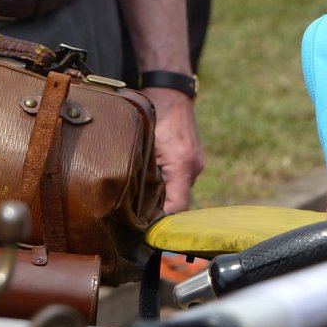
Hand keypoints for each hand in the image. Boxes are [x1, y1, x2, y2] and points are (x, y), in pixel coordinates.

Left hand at [142, 87, 203, 212]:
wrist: (171, 93)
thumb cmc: (156, 114)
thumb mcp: (144, 144)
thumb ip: (142, 172)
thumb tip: (132, 202)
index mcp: (182, 165)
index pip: (177, 208)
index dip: (162, 224)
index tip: (144, 233)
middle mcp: (193, 167)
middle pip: (178, 203)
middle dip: (159, 213)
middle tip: (136, 223)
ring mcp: (195, 164)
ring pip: (178, 192)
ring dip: (162, 198)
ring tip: (140, 204)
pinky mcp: (191, 160)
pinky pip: (179, 181)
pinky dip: (166, 186)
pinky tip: (150, 184)